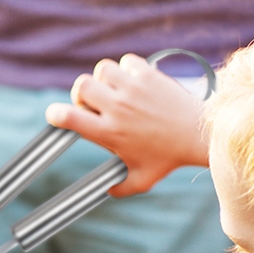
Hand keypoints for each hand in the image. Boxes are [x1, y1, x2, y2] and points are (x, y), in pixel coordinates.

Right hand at [43, 54, 209, 196]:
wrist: (198, 134)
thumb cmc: (168, 159)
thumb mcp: (141, 181)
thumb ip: (119, 188)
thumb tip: (106, 190)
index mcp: (109, 132)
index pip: (69, 118)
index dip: (55, 115)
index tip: (55, 116)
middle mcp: (117, 108)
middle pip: (80, 86)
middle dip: (81, 94)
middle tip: (94, 103)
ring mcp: (133, 89)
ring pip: (101, 69)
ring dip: (103, 79)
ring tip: (115, 91)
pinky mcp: (148, 75)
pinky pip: (126, 62)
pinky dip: (126, 70)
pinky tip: (134, 83)